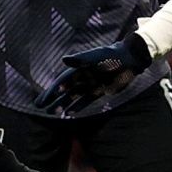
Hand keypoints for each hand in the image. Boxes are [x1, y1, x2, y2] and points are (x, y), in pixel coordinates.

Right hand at [36, 33, 153, 114]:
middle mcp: (82, 77)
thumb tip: (64, 60)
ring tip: (52, 114)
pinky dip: (77, 107)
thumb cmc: (112, 56)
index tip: (42, 101)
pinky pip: (85, 100)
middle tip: (40, 109)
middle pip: (64, 90)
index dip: (51, 91)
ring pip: (72, 97)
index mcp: (78, 68)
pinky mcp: (98, 90)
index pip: (61, 81)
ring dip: (63, 105)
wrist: (130, 59)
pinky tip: (69, 115)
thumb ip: (81, 59)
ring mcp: (89, 84)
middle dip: (52, 99)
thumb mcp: (97, 56)